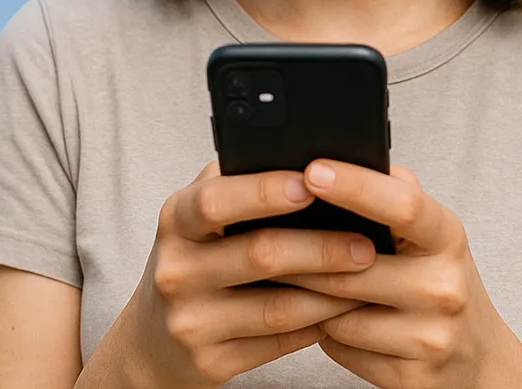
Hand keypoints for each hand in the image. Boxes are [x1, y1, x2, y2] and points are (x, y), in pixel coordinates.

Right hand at [121, 162, 379, 388]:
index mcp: (175, 221)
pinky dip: (317, 325)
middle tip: (366, 244)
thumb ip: (238, 184)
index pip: (216, 200)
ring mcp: (190, 321)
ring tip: (367, 277)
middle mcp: (176, 271)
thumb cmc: (195, 261)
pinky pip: (279, 343)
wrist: (153, 342)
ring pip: (277, 307)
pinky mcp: (210, 362)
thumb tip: (308, 160)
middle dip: (321, 248)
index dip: (265, 190)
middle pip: (259, 254)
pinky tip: (341, 310)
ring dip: (331, 292)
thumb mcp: (198, 219)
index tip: (312, 183)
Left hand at [273, 161, 521, 388]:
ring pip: (336, 312)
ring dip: (308, 299)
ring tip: (302, 283)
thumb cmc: (440, 284)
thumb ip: (396, 194)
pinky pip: (340, 348)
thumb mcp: (432, 234)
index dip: (354, 186)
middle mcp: (444, 286)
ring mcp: (429, 336)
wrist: (476, 362)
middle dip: (302, 255)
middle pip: (350, 266)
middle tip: (264, 238)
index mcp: (447, 237)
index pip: (402, 204)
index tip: (312, 170)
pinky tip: (330, 321)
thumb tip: (349, 158)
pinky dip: (325, 334)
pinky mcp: (409, 377)